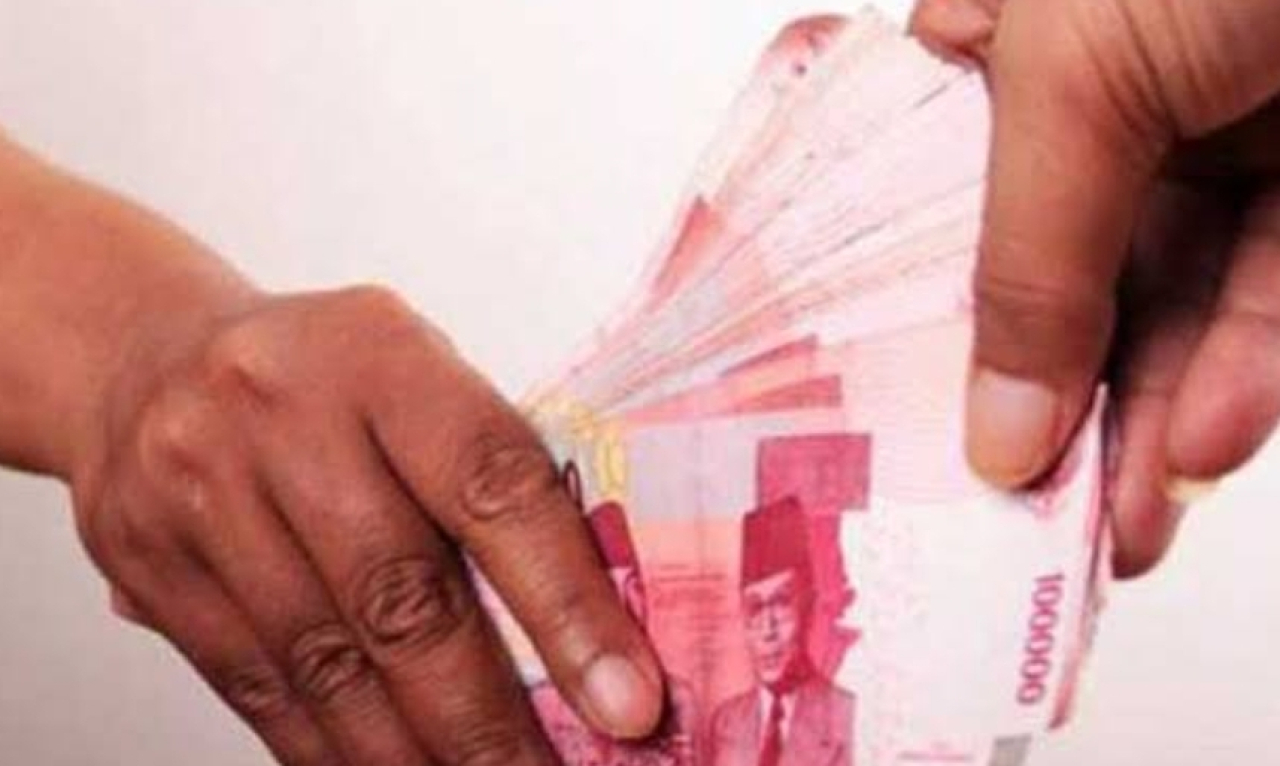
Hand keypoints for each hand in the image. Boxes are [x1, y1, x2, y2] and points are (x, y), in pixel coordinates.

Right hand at [70, 286, 662, 764]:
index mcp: (379, 353)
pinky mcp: (150, 568)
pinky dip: (333, 749)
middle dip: (487, 714)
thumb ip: (489, 474)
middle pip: (400, 596)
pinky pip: (254, 686)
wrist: (148, 359)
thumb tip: (590, 622)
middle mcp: (281, 417)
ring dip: (413, 751)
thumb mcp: (417, 374)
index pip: (492, 485)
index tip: (626, 701)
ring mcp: (201, 494)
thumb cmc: (325, 372)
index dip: (568, 605)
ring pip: (324, 661)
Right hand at [911, 0, 1279, 576]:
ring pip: (1171, 303)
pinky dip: (1244, 371)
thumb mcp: (1076, 79)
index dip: (928, 330)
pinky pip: (1272, 291)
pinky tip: (1199, 443)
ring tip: (1116, 528)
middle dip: (1053, 404)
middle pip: (1059, 279)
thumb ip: (1025, 264)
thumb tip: (990, 432)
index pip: (939, 215)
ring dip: (1145, 419)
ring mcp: (1215, 130)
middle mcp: (1100, 92)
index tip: (920, 438)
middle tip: (1030, 521)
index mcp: (1001, 44)